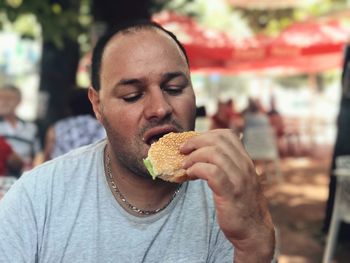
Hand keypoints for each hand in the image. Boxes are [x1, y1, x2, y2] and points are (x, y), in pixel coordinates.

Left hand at [181, 129, 274, 261]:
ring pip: (214, 153)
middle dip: (195, 141)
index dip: (206, 134)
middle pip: (218, 140)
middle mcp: (244, 166)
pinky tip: (190, 175)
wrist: (254, 232)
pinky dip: (197, 169)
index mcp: (245, 160)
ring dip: (194, 157)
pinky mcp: (231, 193)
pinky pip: (212, 172)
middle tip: (183, 150)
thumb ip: (227, 165)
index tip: (193, 144)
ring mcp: (239, 179)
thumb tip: (203, 152)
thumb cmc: (240, 204)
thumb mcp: (238, 179)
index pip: (227, 135)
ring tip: (185, 166)